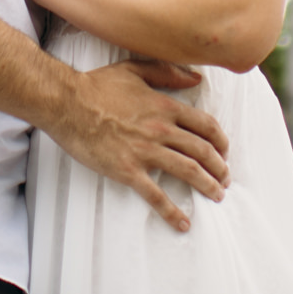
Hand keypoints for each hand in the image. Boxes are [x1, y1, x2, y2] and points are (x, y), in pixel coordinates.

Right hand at [50, 61, 231, 231]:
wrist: (67, 103)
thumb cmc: (97, 86)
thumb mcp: (135, 70)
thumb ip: (167, 73)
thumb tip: (195, 78)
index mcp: (165, 107)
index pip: (206, 125)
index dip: (221, 141)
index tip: (225, 151)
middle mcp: (161, 130)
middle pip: (203, 151)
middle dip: (220, 167)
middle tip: (225, 179)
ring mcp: (145, 152)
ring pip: (188, 171)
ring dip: (207, 186)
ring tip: (217, 196)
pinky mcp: (128, 171)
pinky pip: (155, 195)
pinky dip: (172, 212)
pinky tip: (183, 223)